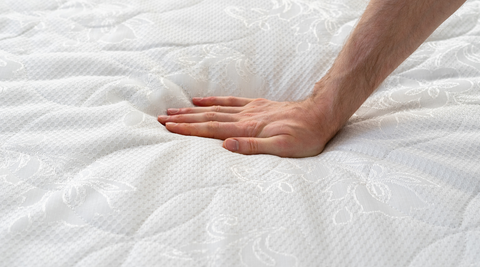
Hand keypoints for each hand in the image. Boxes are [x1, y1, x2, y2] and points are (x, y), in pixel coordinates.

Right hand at [157, 94, 342, 157]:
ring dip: (193, 110)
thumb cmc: (304, 137)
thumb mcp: (283, 149)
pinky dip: (214, 100)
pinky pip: (230, 101)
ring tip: (174, 110)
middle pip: (207, 117)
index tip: (169, 127)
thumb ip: (253, 147)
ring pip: (215, 109)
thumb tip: (225, 145)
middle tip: (161, 118)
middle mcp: (245, 117)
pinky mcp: (257, 105)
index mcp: (248, 129)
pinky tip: (202, 100)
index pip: (211, 129)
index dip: (189, 129)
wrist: (320, 115)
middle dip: (183, 119)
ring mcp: (250, 109)